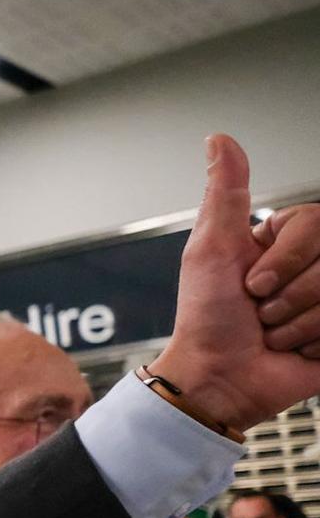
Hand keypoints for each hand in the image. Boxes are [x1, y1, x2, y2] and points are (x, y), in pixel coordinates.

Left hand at [148, 135, 319, 429]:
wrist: (219, 379)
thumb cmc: (208, 318)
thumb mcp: (211, 249)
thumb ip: (225, 193)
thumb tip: (218, 138)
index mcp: (288, 239)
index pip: (315, 225)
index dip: (281, 262)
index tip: (250, 285)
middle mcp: (316, 264)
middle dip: (288, 296)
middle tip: (261, 313)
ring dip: (299, 325)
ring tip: (276, 334)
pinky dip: (316, 345)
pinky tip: (298, 351)